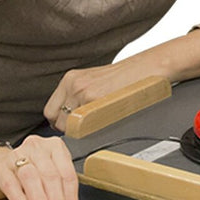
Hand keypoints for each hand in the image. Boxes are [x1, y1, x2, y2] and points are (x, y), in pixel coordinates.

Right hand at [0, 132, 79, 199]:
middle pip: (51, 176)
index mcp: (55, 146)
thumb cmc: (27, 174)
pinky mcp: (0, 168)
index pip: (67, 174)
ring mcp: (17, 155)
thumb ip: (59, 192)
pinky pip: (11, 184)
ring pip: (32, 178)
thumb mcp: (47, 177)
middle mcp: (37, 147)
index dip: (70, 199)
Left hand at [44, 28, 199, 131]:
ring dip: (79, 131)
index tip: (73, 127)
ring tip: (97, 126)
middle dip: (68, 129)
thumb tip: (69, 120)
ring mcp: (83, 91)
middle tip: (85, 130)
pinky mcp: (95, 99)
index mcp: (71, 78)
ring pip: (68, 125)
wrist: (148, 69)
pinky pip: (82, 125)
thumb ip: (80, 97)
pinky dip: (89, 129)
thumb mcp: (96, 82)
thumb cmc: (127, 79)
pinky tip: (103, 122)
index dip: (62, 122)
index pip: (51, 110)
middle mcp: (73, 84)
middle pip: (56, 119)